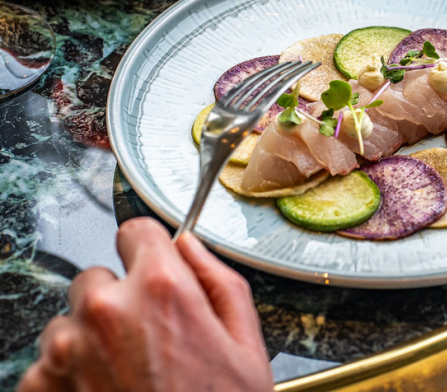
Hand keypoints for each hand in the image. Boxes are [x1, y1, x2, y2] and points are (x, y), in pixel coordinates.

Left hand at [18, 218, 272, 391]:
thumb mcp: (247, 344)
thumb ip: (218, 279)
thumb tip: (190, 246)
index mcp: (162, 289)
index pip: (136, 230)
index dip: (150, 250)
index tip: (153, 268)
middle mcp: (107, 309)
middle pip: (99, 276)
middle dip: (120, 299)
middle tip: (147, 341)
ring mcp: (66, 349)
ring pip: (70, 320)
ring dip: (90, 339)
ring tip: (126, 376)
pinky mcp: (39, 386)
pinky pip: (47, 363)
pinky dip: (69, 376)